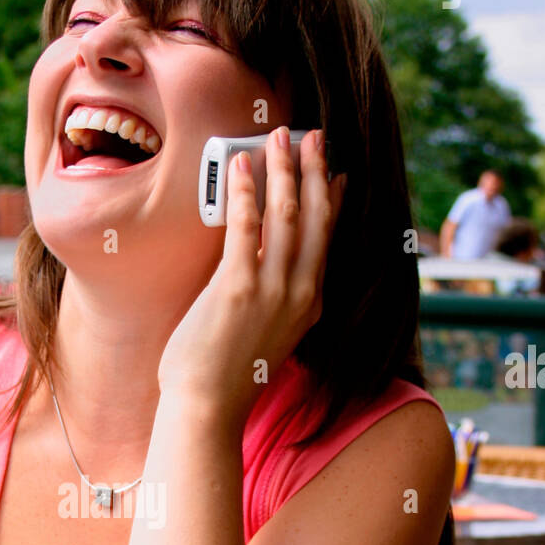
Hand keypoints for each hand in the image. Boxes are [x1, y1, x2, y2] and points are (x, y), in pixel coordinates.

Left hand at [157, 127, 345, 430]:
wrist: (207, 408)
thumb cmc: (226, 377)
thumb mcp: (266, 337)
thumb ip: (273, 306)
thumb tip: (261, 274)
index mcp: (310, 306)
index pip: (328, 241)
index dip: (333, 202)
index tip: (337, 173)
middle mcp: (300, 295)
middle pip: (315, 218)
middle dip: (314, 171)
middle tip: (312, 135)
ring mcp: (272, 291)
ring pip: (287, 215)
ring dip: (283, 169)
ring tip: (279, 136)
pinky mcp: (238, 289)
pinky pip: (245, 227)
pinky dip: (245, 190)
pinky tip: (241, 164)